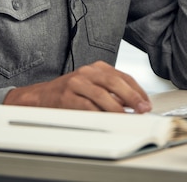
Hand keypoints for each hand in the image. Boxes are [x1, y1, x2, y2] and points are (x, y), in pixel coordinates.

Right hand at [3, 61, 151, 112]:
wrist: (41, 96)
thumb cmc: (69, 92)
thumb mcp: (92, 85)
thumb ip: (111, 91)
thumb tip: (133, 104)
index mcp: (97, 67)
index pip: (122, 76)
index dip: (137, 90)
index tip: (145, 102)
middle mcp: (87, 72)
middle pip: (114, 82)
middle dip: (131, 96)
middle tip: (141, 109)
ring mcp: (76, 83)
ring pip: (101, 93)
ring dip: (117, 107)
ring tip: (127, 116)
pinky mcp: (66, 96)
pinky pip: (85, 105)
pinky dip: (98, 113)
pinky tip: (106, 119)